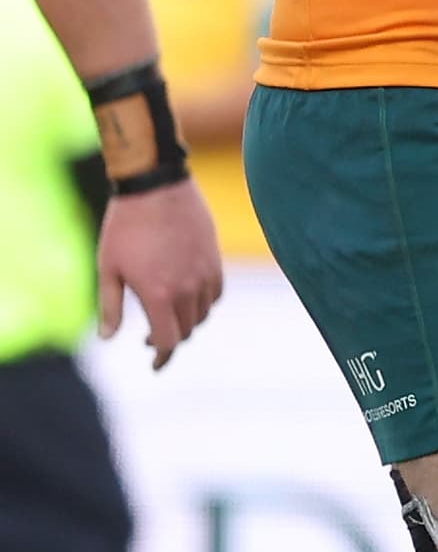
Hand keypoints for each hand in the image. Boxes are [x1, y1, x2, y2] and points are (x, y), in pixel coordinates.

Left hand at [95, 181, 223, 367]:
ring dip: (187, 321)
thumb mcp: (108, 268)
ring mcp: (204, 274)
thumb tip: (109, 338)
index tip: (155, 363)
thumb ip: (110, 307)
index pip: (168, 341)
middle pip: (187, 330)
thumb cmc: (125, 227)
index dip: (162, 356)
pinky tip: (187, 297)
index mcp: (157, 295)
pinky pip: (215, 294)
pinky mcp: (215, 260)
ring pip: (203, 314)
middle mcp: (186, 289)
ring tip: (169, 315)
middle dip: (170, 338)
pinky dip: (203, 303)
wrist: (157, 188)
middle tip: (152, 337)